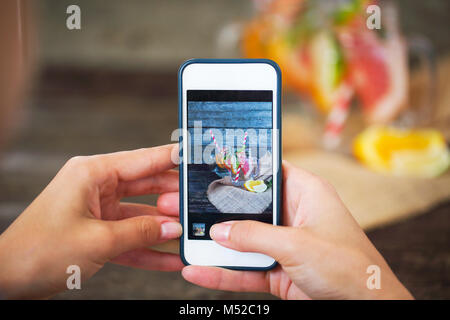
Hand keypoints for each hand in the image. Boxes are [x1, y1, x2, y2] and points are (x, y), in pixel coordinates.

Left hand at [0, 144, 182, 298]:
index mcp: (92, 173)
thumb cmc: (39, 250)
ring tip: (189, 232)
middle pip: (146, 185)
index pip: (143, 160)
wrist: (6, 279)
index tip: (197, 156)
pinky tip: (169, 257)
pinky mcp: (97, 231)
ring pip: (141, 213)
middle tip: (199, 204)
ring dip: (163, 226)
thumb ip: (141, 232)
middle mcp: (96, 186)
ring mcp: (97, 209)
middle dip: (173, 197)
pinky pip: (130, 236)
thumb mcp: (98, 240)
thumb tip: (173, 228)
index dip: (172, 158)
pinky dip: (147, 247)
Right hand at [174, 161, 412, 299]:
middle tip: (186, 205)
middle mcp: (293, 215)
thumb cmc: (350, 267)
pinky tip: (200, 271)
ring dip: (216, 243)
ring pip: (242, 240)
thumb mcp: (297, 244)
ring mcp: (284, 244)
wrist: (366, 308)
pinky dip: (223, 272)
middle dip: (218, 210)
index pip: (267, 170)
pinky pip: (245, 269)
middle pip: (248, 207)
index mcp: (305, 193)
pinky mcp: (278, 270)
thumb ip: (254, 235)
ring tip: (185, 238)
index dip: (240, 168)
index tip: (211, 166)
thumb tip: (220, 231)